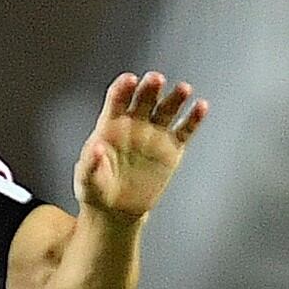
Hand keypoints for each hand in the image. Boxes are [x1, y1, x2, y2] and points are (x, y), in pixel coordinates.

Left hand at [75, 71, 207, 219]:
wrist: (116, 210)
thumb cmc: (96, 191)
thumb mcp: (86, 181)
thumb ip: (90, 164)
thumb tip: (97, 148)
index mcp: (110, 126)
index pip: (116, 100)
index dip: (123, 89)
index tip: (130, 80)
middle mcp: (135, 124)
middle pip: (144, 99)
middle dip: (150, 88)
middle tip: (156, 78)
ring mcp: (155, 134)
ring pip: (167, 110)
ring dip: (176, 98)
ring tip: (183, 89)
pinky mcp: (172, 149)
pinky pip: (185, 130)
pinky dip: (194, 118)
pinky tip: (201, 106)